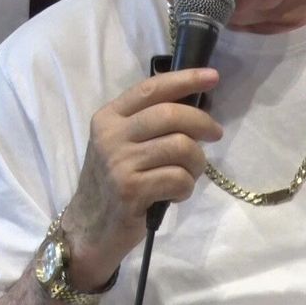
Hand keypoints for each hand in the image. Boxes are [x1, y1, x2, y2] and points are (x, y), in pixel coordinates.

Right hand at [60, 67, 221, 289]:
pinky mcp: (130, 190)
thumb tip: (196, 103)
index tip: (212, 77)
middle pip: (170, 114)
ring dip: (197, 162)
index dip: (185, 79)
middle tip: (215, 134)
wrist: (90, 227)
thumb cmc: (114, 181)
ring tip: (189, 174)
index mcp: (109, 117)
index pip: (151, 89)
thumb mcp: (121, 143)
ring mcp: (119, 164)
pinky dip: (186, 187)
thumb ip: (149, 122)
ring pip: (181, 147)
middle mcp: (111, 136)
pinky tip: (175, 194)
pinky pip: (179, 179)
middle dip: (202, 122)